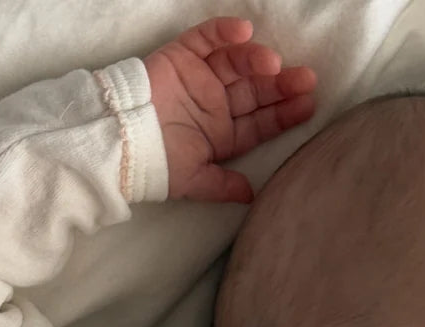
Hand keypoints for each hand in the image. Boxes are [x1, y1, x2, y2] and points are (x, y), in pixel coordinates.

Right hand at [143, 17, 316, 202]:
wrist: (116, 141)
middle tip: (305, 79)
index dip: (283, 114)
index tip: (308, 105)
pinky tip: (244, 33)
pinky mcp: (182, 56)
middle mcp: (215, 104)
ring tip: (271, 64)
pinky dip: (224, 32)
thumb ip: (222, 186)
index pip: (259, 122)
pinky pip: (207, 38)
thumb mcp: (192, 180)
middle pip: (255, 90)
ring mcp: (200, 78)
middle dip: (280, 85)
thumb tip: (252, 197)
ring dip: (255, 60)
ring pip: (236, 62)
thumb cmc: (153, 164)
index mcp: (220, 134)